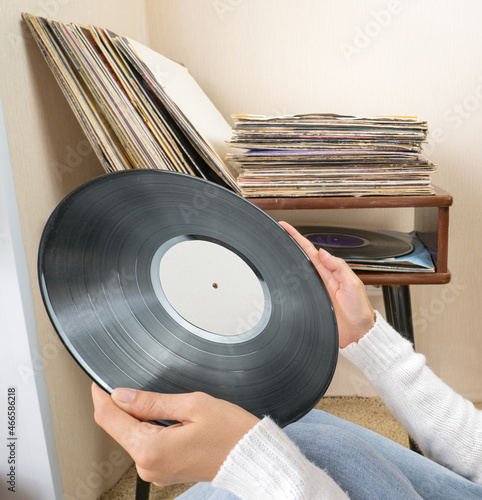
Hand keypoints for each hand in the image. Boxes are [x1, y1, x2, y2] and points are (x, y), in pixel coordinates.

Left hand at [91, 384, 259, 485]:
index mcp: (152, 449)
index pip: (111, 420)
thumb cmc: (229, 432)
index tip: (96, 383)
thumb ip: (152, 401)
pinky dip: (145, 428)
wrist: (250, 456)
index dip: (101, 397)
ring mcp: (156, 471)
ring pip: (131, 436)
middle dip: (118, 406)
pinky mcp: (164, 470)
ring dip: (133, 416)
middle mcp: (149, 465)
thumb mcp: (192, 405)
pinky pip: (145, 445)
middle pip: (119, 429)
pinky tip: (157, 415)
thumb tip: (122, 395)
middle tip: (122, 383)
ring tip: (145, 398)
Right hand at [279, 221, 375, 346]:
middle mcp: (321, 278)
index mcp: (331, 271)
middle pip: (302, 257)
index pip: (311, 250)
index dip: (298, 238)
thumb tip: (323, 252)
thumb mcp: (353, 284)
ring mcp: (315, 290)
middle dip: (290, 243)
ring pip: (297, 271)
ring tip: (277, 246)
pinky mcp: (311, 303)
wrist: (358, 334)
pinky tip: (282, 275)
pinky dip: (288, 281)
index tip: (287, 227)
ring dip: (287, 259)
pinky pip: (297, 289)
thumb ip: (339, 267)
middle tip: (279, 232)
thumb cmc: (360, 311)